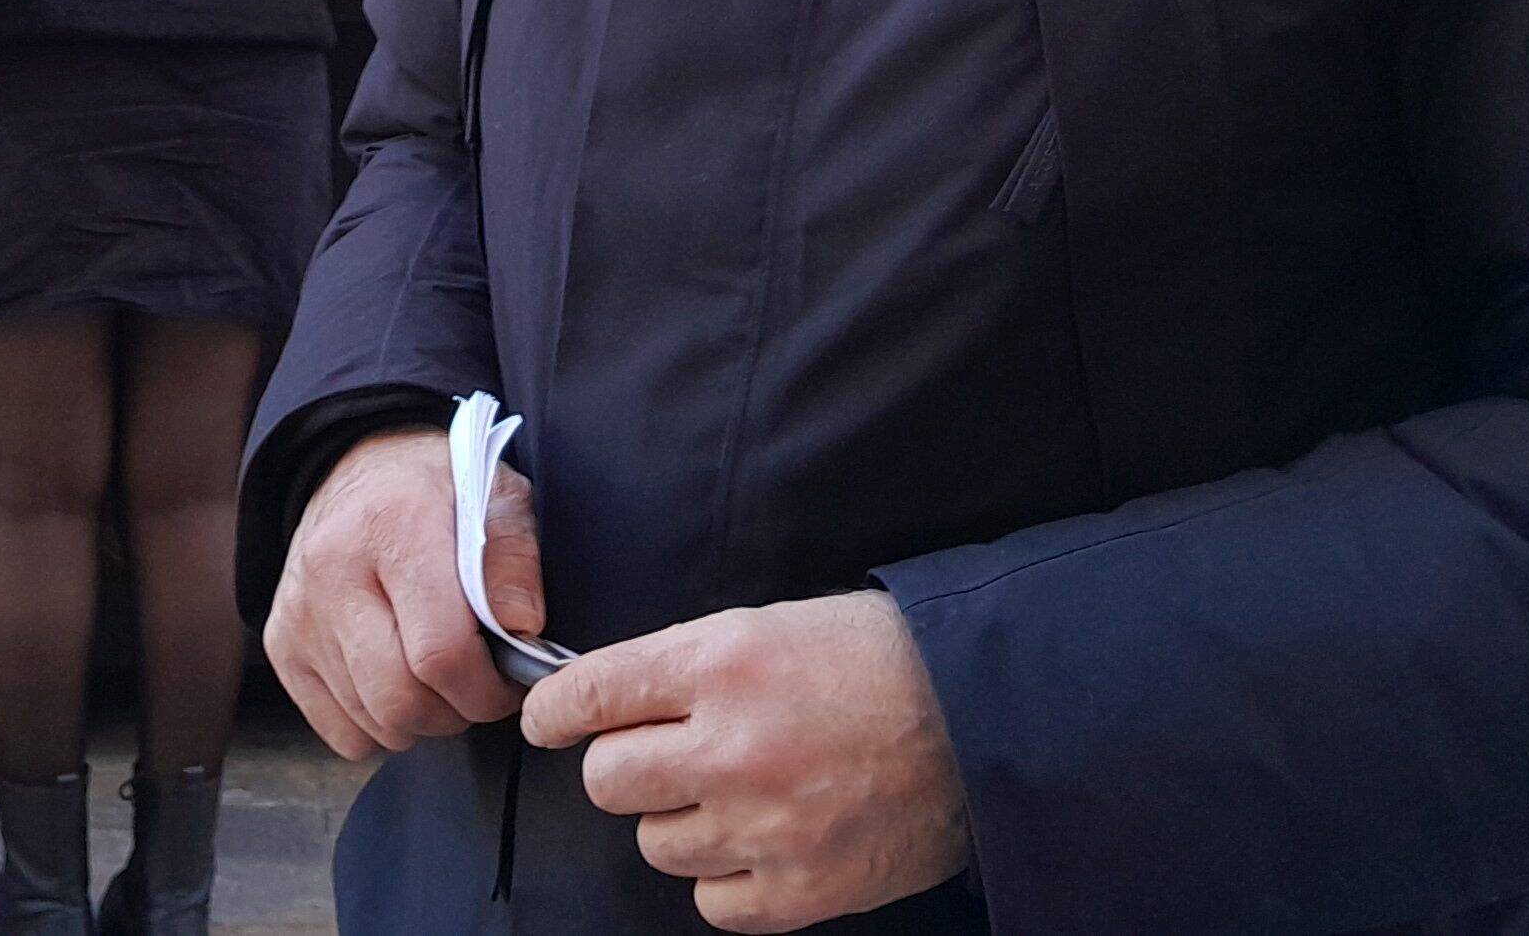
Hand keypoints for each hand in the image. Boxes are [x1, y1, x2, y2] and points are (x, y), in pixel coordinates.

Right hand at [267, 423, 544, 760]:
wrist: (351, 470)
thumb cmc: (433, 492)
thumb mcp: (492, 495)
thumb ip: (514, 558)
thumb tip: (523, 628)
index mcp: (394, 526)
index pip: (440, 651)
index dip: (487, 688)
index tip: (508, 679)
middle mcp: (333, 571)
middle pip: (401, 699)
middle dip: (456, 711)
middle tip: (477, 685)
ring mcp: (300, 612)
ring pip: (374, 723)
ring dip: (422, 720)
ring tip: (439, 677)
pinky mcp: (282, 644)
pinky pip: (342, 733)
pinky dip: (380, 726)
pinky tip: (397, 680)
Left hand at [523, 591, 967, 931]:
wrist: (981, 717)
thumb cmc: (875, 658)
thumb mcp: (769, 626)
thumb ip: (686, 666)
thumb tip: (606, 702)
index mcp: (721, 663)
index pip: (590, 694)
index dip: (555, 711)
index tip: (547, 721)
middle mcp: (732, 746)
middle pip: (607, 781)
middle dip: (623, 766)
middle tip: (661, 755)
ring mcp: (766, 827)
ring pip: (654, 845)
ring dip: (678, 821)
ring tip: (732, 794)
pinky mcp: (802, 890)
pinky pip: (711, 902)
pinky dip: (723, 878)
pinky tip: (757, 842)